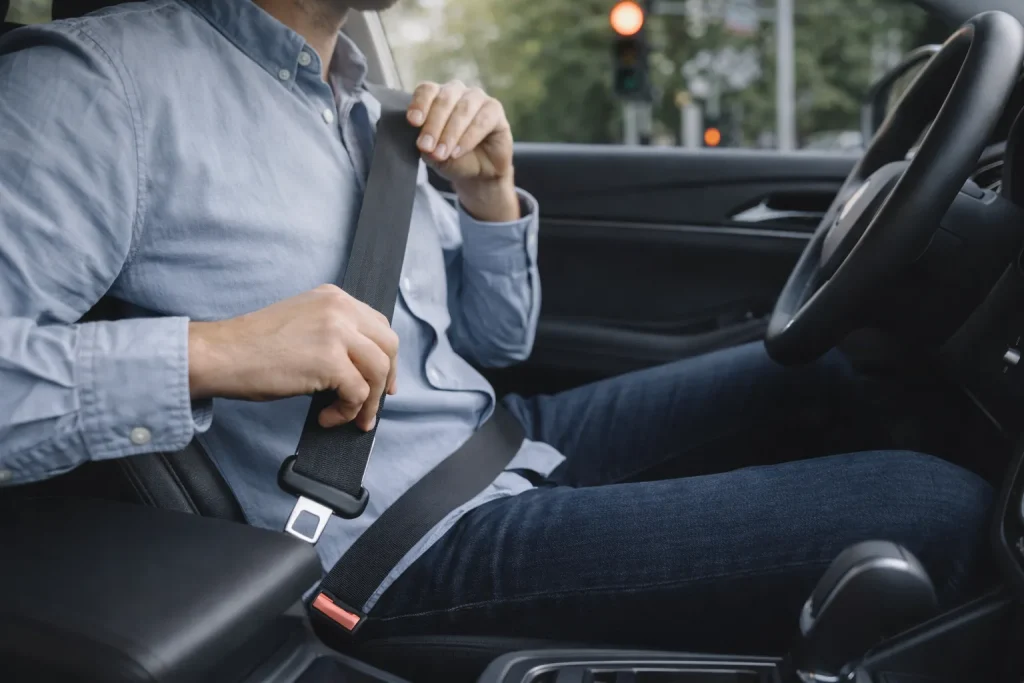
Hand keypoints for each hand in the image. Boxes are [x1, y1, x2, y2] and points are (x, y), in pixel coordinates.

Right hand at [188, 284, 397, 430]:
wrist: (221, 354)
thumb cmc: (253, 346)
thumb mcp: (302, 323)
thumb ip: (333, 332)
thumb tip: (361, 365)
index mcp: (333, 297)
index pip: (378, 325)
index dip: (385, 355)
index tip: (381, 380)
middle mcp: (339, 309)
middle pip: (388, 345)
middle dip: (386, 378)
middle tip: (374, 404)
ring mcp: (336, 332)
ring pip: (378, 370)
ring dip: (368, 402)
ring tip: (350, 418)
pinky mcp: (329, 361)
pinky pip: (358, 393)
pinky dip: (347, 412)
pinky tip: (326, 417)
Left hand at [407, 81, 519, 221]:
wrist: (480, 174)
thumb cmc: (454, 159)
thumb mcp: (434, 156)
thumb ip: (428, 149)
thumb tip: (426, 147)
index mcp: (437, 96)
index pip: (426, 90)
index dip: (419, 104)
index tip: (413, 122)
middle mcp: (457, 92)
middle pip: (444, 99)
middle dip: (433, 125)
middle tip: (426, 146)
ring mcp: (477, 98)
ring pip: (463, 109)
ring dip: (450, 133)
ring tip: (441, 154)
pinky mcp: (494, 110)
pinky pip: (482, 120)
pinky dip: (468, 137)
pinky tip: (458, 152)